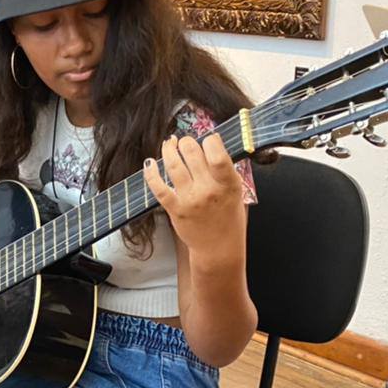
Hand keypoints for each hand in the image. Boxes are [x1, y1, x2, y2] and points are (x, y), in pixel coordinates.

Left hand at [144, 134, 245, 261]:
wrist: (218, 248)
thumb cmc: (228, 217)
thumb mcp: (237, 192)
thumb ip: (225, 171)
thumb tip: (212, 144)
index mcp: (228, 184)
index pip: (217, 154)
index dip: (210, 140)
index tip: (208, 139)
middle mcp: (208, 190)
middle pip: (192, 153)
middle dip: (186, 142)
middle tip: (185, 142)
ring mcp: (190, 200)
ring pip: (174, 165)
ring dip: (169, 150)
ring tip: (169, 144)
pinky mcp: (175, 209)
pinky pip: (158, 187)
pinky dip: (151, 173)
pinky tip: (150, 163)